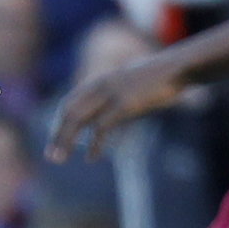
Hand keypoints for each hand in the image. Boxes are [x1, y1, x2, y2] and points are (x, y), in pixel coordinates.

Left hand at [45, 54, 185, 161]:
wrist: (177, 68)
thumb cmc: (158, 79)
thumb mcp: (131, 85)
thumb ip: (118, 98)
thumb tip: (112, 116)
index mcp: (100, 80)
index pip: (70, 102)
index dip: (60, 122)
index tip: (55, 139)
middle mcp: (100, 85)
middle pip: (70, 111)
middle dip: (57, 134)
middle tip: (50, 156)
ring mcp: (111, 93)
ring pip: (79, 119)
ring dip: (66, 141)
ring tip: (59, 159)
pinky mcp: (125, 104)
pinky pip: (102, 127)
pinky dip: (94, 145)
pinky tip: (91, 158)